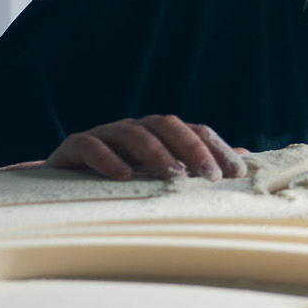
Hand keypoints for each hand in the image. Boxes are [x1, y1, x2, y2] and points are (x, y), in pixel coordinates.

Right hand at [44, 115, 247, 180]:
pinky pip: (90, 145)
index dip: (216, 148)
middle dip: (192, 148)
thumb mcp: (161, 174)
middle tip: (210, 175)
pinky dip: (107, 159)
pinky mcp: (74, 146)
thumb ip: (199, 163)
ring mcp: (104, 134)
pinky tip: (124, 176)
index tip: (235, 174)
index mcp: (158, 132)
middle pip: (167, 125)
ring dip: (156, 153)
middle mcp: (135, 128)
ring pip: (133, 134)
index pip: (194, 130)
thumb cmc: (121, 177)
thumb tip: (244, 157)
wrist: (63, 182)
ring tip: (174, 176)